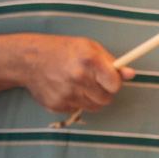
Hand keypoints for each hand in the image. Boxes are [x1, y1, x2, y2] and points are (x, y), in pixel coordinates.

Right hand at [11, 34, 132, 113]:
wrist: (27, 59)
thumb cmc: (63, 51)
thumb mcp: (89, 48)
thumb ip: (112, 63)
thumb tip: (131, 75)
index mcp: (89, 60)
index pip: (115, 85)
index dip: (113, 83)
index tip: (108, 79)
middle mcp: (78, 77)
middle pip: (107, 99)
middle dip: (103, 92)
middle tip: (92, 81)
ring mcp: (66, 93)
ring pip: (94, 107)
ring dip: (91, 98)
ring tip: (78, 84)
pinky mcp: (56, 105)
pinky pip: (77, 109)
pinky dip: (75, 101)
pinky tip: (64, 88)